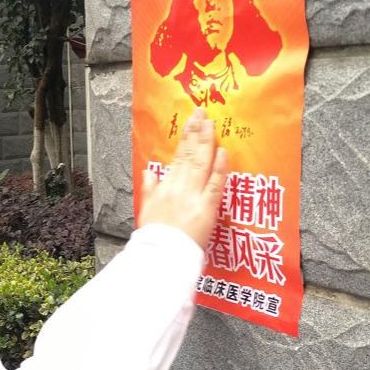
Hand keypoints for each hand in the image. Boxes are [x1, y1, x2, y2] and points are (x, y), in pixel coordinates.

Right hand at [138, 109, 228, 249]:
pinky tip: (223, 152)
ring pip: (201, 164)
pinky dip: (220, 168)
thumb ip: (149, 188)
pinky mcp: (206, 209)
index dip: (185, 137)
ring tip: (211, 124)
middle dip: (197, 132)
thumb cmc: (153, 237)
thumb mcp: (146, 209)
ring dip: (207, 142)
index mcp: (165, 187)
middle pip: (190, 155)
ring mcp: (192, 197)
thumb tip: (149, 172)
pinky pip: (215, 185)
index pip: (177, 156)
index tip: (191, 121)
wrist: (159, 256)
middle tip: (203, 113)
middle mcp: (178, 188)